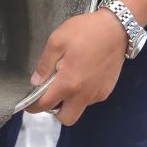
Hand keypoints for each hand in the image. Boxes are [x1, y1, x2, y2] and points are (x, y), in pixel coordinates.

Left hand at [26, 9, 127, 124]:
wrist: (117, 28)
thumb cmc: (85, 31)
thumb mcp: (57, 41)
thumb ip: (44, 64)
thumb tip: (35, 82)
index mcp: (68, 83)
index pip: (46, 106)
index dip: (33, 107)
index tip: (29, 103)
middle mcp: (84, 94)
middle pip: (66, 118)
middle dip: (55, 111)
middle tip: (51, 93)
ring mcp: (97, 94)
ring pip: (79, 109)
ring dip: (70, 101)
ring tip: (68, 80)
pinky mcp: (107, 90)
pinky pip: (90, 100)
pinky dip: (82, 94)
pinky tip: (82, 76)